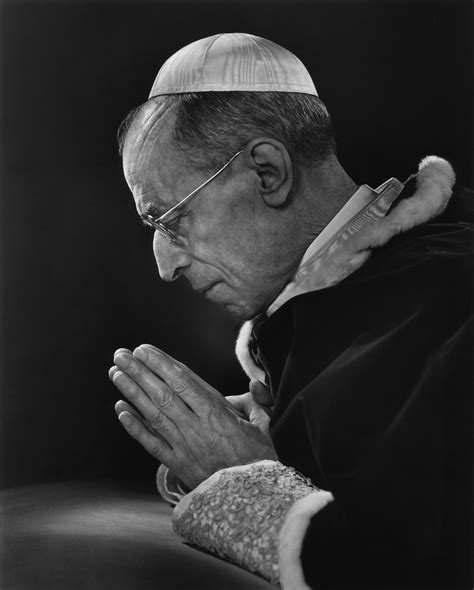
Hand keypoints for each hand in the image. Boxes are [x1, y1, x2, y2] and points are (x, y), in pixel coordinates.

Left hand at [109, 344, 276, 489]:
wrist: (250, 500)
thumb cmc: (258, 460)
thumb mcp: (264, 426)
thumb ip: (256, 402)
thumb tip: (254, 385)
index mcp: (216, 414)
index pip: (183, 382)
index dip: (161, 364)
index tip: (144, 350)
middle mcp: (195, 427)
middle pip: (162, 394)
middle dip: (139, 372)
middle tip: (120, 354)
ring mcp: (183, 446)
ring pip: (153, 414)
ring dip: (132, 393)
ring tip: (116, 374)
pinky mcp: (177, 464)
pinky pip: (151, 443)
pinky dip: (134, 427)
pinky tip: (120, 410)